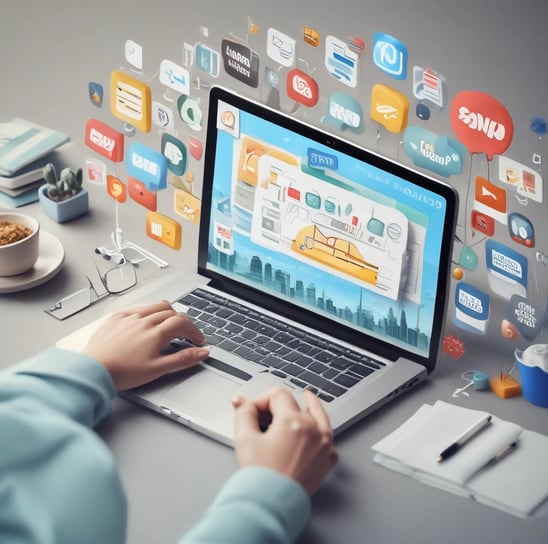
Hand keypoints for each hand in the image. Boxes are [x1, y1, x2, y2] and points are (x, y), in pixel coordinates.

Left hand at [82, 301, 208, 390]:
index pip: (183, 323)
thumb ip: (182, 360)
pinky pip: (136, 308)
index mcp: (156, 332)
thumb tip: (202, 353)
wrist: (92, 371)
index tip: (198, 340)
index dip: (194, 331)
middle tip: (186, 334)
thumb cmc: (122, 373)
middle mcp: (143, 320)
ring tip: (169, 323)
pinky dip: (147, 311)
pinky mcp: (115, 318)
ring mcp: (129, 317)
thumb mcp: (157, 370)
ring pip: (155, 306)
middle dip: (184, 322)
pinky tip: (145, 320)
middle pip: (172, 312)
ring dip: (167, 312)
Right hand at [232, 387, 337, 494]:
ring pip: (319, 415)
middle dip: (280, 406)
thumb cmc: (260, 477)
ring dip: (309, 409)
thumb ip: (244, 413)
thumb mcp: (244, 438)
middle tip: (268, 414)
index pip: (279, 394)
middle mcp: (314, 430)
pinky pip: (326, 438)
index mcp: (294, 421)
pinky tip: (312, 432)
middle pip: (298, 403)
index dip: (263, 399)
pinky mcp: (327, 460)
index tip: (253, 410)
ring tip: (306, 401)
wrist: (270, 505)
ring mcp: (324, 445)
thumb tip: (243, 401)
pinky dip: (319, 433)